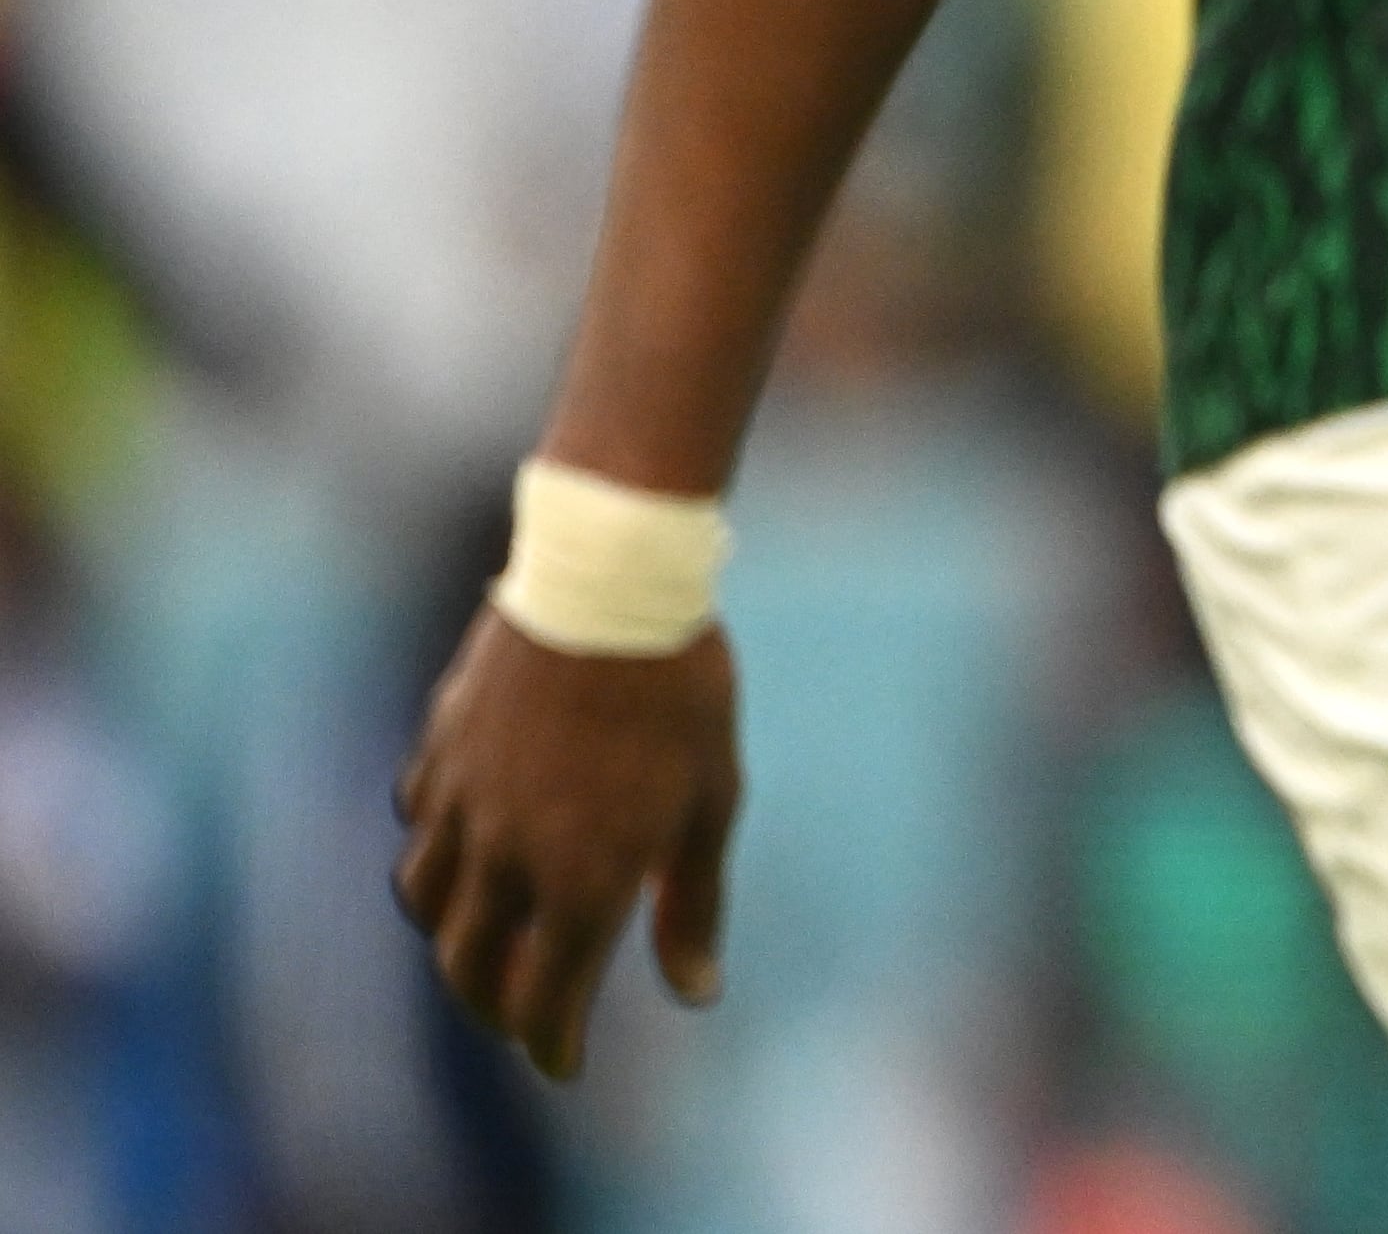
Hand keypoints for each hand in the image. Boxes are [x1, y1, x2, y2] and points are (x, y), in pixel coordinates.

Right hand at [392, 607, 740, 1081]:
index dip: (552, 1045)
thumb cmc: (681, 695)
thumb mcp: (711, 802)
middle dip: (494, 1008)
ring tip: (482, 943)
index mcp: (581, 883)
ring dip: (452, 938)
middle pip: (471, 969)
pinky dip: (433, 855)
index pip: (545, 1003)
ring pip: (427, 904)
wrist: (610, 583)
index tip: (562, 1063)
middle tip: (520, 1017)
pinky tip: (460, 849)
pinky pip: (418, 826)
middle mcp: (506, 858)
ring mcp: (460, 804)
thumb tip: (695, 994)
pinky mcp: (437, 753)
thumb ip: (694, 904)